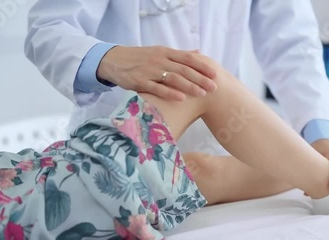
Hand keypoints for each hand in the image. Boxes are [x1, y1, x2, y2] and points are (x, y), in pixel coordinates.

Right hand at [97, 45, 217, 100]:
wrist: (114, 61)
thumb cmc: (140, 58)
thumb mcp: (160, 52)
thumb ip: (179, 55)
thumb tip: (198, 53)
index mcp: (165, 52)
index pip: (188, 58)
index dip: (202, 66)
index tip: (215, 74)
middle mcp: (159, 60)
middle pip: (183, 69)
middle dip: (200, 78)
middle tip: (214, 87)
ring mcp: (149, 71)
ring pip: (173, 78)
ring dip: (189, 86)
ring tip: (202, 93)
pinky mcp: (140, 81)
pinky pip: (157, 88)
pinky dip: (170, 93)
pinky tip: (181, 98)